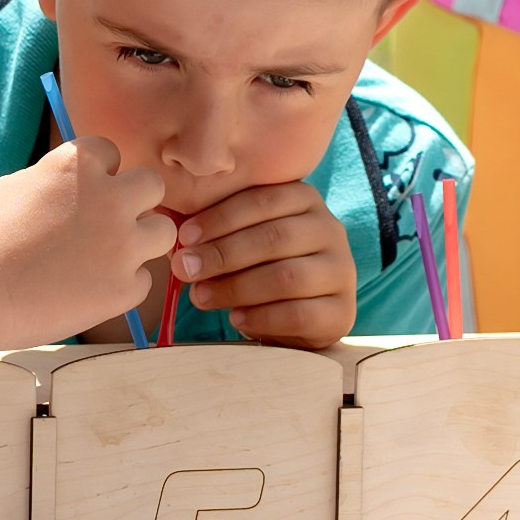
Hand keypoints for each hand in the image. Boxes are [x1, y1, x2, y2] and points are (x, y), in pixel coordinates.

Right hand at [0, 137, 172, 348]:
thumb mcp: (17, 185)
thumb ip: (56, 181)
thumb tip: (73, 188)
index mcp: (79, 165)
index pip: (112, 152)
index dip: (98, 174)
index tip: (81, 195)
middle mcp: (110, 197)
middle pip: (151, 186)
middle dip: (133, 201)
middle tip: (107, 225)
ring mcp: (122, 244)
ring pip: (163, 232)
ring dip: (140, 242)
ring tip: (108, 259)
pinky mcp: (124, 289)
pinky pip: (143, 281)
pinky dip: (122, 286)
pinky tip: (90, 292)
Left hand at [171, 180, 358, 350]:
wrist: (304, 315)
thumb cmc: (263, 267)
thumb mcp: (247, 239)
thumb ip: (220, 230)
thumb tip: (177, 236)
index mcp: (305, 200)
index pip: (262, 201)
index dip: (220, 218)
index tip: (185, 237)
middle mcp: (330, 230)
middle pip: (274, 237)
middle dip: (223, 254)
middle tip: (185, 269)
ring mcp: (341, 271)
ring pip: (287, 276)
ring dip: (236, 287)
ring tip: (201, 296)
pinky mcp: (343, 312)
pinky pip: (299, 314)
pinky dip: (261, 317)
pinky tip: (235, 319)